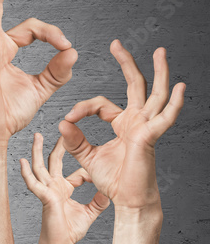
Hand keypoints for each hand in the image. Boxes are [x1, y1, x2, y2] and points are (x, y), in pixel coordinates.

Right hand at [20, 133, 107, 243]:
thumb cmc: (70, 230)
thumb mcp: (89, 213)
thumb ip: (97, 202)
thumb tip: (109, 193)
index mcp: (63, 188)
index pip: (74, 172)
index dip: (84, 168)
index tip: (94, 162)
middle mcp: (53, 186)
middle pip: (53, 161)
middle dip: (57, 145)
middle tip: (61, 128)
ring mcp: (46, 190)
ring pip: (40, 166)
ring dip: (37, 151)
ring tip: (37, 136)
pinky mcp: (43, 197)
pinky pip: (32, 182)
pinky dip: (26, 173)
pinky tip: (22, 162)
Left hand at [59, 41, 184, 209]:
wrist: (128, 200)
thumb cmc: (113, 180)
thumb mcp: (87, 156)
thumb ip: (75, 139)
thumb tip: (62, 122)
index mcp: (122, 123)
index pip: (100, 104)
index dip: (82, 108)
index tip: (68, 118)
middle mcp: (137, 121)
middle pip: (134, 85)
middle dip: (127, 63)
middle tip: (117, 43)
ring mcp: (147, 127)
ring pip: (155, 94)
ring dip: (158, 72)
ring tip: (159, 52)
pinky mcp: (151, 137)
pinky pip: (165, 117)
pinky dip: (174, 103)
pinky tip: (180, 87)